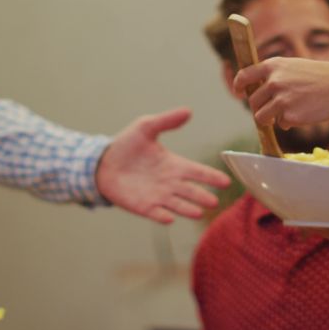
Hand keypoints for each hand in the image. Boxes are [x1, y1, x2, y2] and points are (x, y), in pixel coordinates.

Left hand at [96, 108, 229, 223]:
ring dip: (188, 209)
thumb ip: (167, 121)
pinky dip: (163, 216)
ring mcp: (158, 196)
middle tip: (214, 201)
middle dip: (203, 197)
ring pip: (178, 205)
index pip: (198, 172)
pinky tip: (169, 218)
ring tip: (199, 212)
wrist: (102, 162)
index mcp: (175, 165)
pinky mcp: (143, 207)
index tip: (226, 181)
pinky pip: (156, 214)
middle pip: (191, 192)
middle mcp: (170, 183)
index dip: (212, 177)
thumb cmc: (127, 144)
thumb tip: (188, 111)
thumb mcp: (146, 127)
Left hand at [232, 57, 328, 129]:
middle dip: (261, 107)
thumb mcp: (295, 66)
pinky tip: (303, 114)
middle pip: (253, 101)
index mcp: (273, 65)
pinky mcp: (289, 116)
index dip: (239, 86)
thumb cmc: (322, 76)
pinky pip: (281, 124)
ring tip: (287, 113)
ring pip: (261, 116)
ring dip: (270, 118)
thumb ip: (276, 75)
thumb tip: (259, 90)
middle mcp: (274, 81)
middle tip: (274, 109)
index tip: (239, 93)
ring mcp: (281, 99)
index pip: (244, 76)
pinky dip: (289, 123)